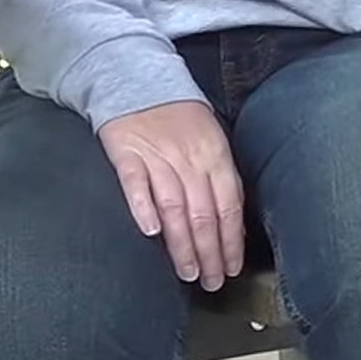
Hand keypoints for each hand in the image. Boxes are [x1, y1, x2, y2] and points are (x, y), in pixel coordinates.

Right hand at [100, 101, 244, 290]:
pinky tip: (150, 231)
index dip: (231, 241)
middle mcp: (190, 158)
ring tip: (187, 272)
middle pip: (203, 213)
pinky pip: (135, 183)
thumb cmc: (180, 116)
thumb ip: (222, 180)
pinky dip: (143, 206)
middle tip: (210, 282)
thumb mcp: (212, 140)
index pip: (228, 207)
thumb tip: (235, 225)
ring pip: (174, 206)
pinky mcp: (126, 151)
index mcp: (215, 156)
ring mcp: (157, 155)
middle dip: (209, 253)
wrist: (136, 77)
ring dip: (182, 243)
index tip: (231, 268)